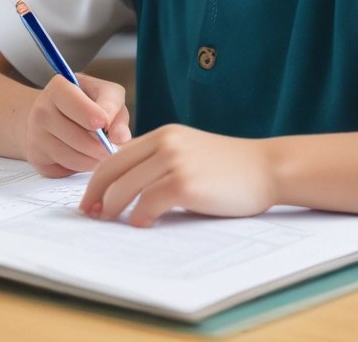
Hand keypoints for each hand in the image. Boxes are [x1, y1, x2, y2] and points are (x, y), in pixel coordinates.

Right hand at [25, 74, 130, 177]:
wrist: (55, 114)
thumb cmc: (88, 102)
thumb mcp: (106, 95)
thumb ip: (115, 110)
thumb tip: (121, 137)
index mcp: (58, 87)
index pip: (73, 103)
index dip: (90, 114)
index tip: (104, 123)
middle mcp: (41, 109)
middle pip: (75, 134)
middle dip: (100, 145)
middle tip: (113, 149)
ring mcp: (35, 134)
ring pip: (70, 155)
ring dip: (93, 159)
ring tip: (103, 154)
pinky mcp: (35, 156)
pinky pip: (64, 168)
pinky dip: (81, 166)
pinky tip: (86, 157)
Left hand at [79, 124, 275, 227]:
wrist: (266, 168)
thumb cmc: (230, 167)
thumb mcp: (191, 151)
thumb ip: (162, 159)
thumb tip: (129, 183)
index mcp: (165, 134)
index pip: (117, 154)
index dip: (98, 178)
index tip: (90, 198)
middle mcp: (166, 142)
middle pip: (114, 169)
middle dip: (96, 194)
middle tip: (90, 214)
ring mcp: (175, 161)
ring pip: (126, 187)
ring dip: (113, 208)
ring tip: (109, 222)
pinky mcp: (185, 183)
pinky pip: (148, 203)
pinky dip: (138, 217)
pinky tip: (140, 224)